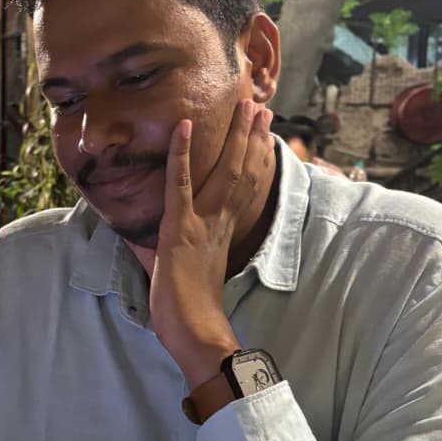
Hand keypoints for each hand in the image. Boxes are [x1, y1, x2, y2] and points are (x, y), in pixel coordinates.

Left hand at [148, 100, 274, 385]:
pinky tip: (183, 126)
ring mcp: (201, 224)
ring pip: (221, 171)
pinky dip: (180, 155)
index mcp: (222, 235)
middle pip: (240, 173)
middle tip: (261, 107)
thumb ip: (201, 264)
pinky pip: (179, 184)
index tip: (262, 136)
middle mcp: (218, 224)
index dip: (252, 161)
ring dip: (233, 136)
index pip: (242, 190)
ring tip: (244, 104)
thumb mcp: (198, 282)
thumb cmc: (193, 320)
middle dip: (250, 138)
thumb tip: (200, 266)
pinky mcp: (179, 228)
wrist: (196, 336)